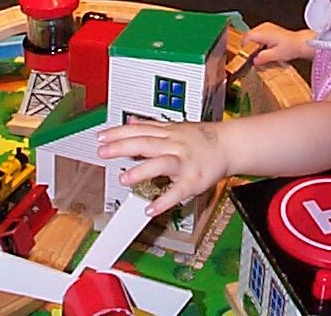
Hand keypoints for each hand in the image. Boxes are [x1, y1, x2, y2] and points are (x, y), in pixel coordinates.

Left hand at [97, 121, 229, 215]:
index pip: (140, 130)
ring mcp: (184, 162)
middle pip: (146, 144)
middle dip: (123, 147)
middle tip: (104, 152)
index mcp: (168, 133)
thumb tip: (130, 121)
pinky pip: (178, 191)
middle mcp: (174, 145)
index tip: (101, 138)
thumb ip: (151, 126)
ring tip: (124, 179)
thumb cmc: (201, 139)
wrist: (230, 146)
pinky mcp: (194, 180)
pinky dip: (164, 201)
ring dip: (143, 171)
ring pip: (162, 163)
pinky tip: (150, 209)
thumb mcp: (174, 127)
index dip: (119, 133)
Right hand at [245, 22, 314, 64]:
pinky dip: (257, 41)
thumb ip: (263, 58)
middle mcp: (264, 27)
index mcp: (264, 33)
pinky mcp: (268, 28)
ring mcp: (266, 27)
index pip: (247, 37)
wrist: (300, 43)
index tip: (245, 55)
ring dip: (253, 44)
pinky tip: (263, 48)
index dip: (244, 46)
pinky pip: (257, 34)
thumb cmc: (291, 47)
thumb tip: (254, 60)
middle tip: (251, 56)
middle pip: (248, 35)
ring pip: (252, 35)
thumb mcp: (276, 55)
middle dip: (248, 46)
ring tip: (258, 53)